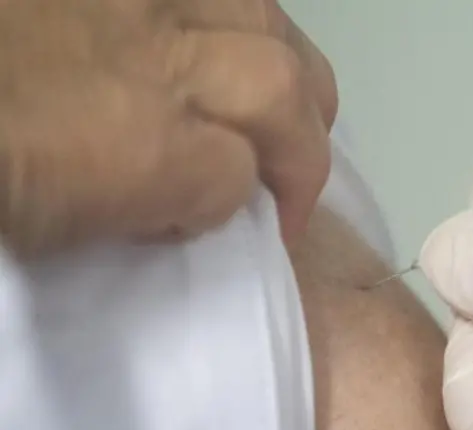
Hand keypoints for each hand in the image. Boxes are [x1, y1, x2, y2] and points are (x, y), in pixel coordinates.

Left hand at [0, 0, 336, 256]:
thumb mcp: (34, 226)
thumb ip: (116, 213)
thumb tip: (165, 207)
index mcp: (134, 146)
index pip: (233, 182)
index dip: (223, 211)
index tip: (196, 223)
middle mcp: (156, 59)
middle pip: (281, 92)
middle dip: (299, 152)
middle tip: (286, 187)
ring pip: (265, 19)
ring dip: (287, 72)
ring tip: (281, 105)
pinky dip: (233, 17)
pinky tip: (222, 40)